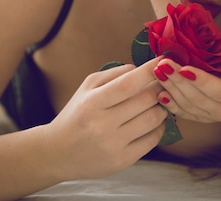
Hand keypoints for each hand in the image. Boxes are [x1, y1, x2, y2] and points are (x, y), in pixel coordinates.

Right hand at [43, 58, 167, 180]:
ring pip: (153, 119)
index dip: (148, 71)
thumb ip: (113, 74)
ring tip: (158, 102)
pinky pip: (152, 139)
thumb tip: (140, 68)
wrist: (58, 154)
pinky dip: (159, 127)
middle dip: (159, 87)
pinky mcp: (122, 161)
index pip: (128, 84)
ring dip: (162, 107)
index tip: (162, 60)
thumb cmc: (76, 115)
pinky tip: (154, 121)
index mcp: (92, 103)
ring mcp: (113, 144)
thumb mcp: (87, 88)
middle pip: (146, 100)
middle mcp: (102, 124)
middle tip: (163, 82)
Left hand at [153, 52, 220, 124]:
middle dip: (178, 81)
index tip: (183, 68)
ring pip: (187, 105)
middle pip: (196, 97)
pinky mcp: (200, 118)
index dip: (199, 80)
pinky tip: (159, 93)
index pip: (216, 90)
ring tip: (158, 72)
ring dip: (170, 89)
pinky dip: (170, 104)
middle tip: (163, 64)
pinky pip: (183, 113)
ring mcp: (210, 117)